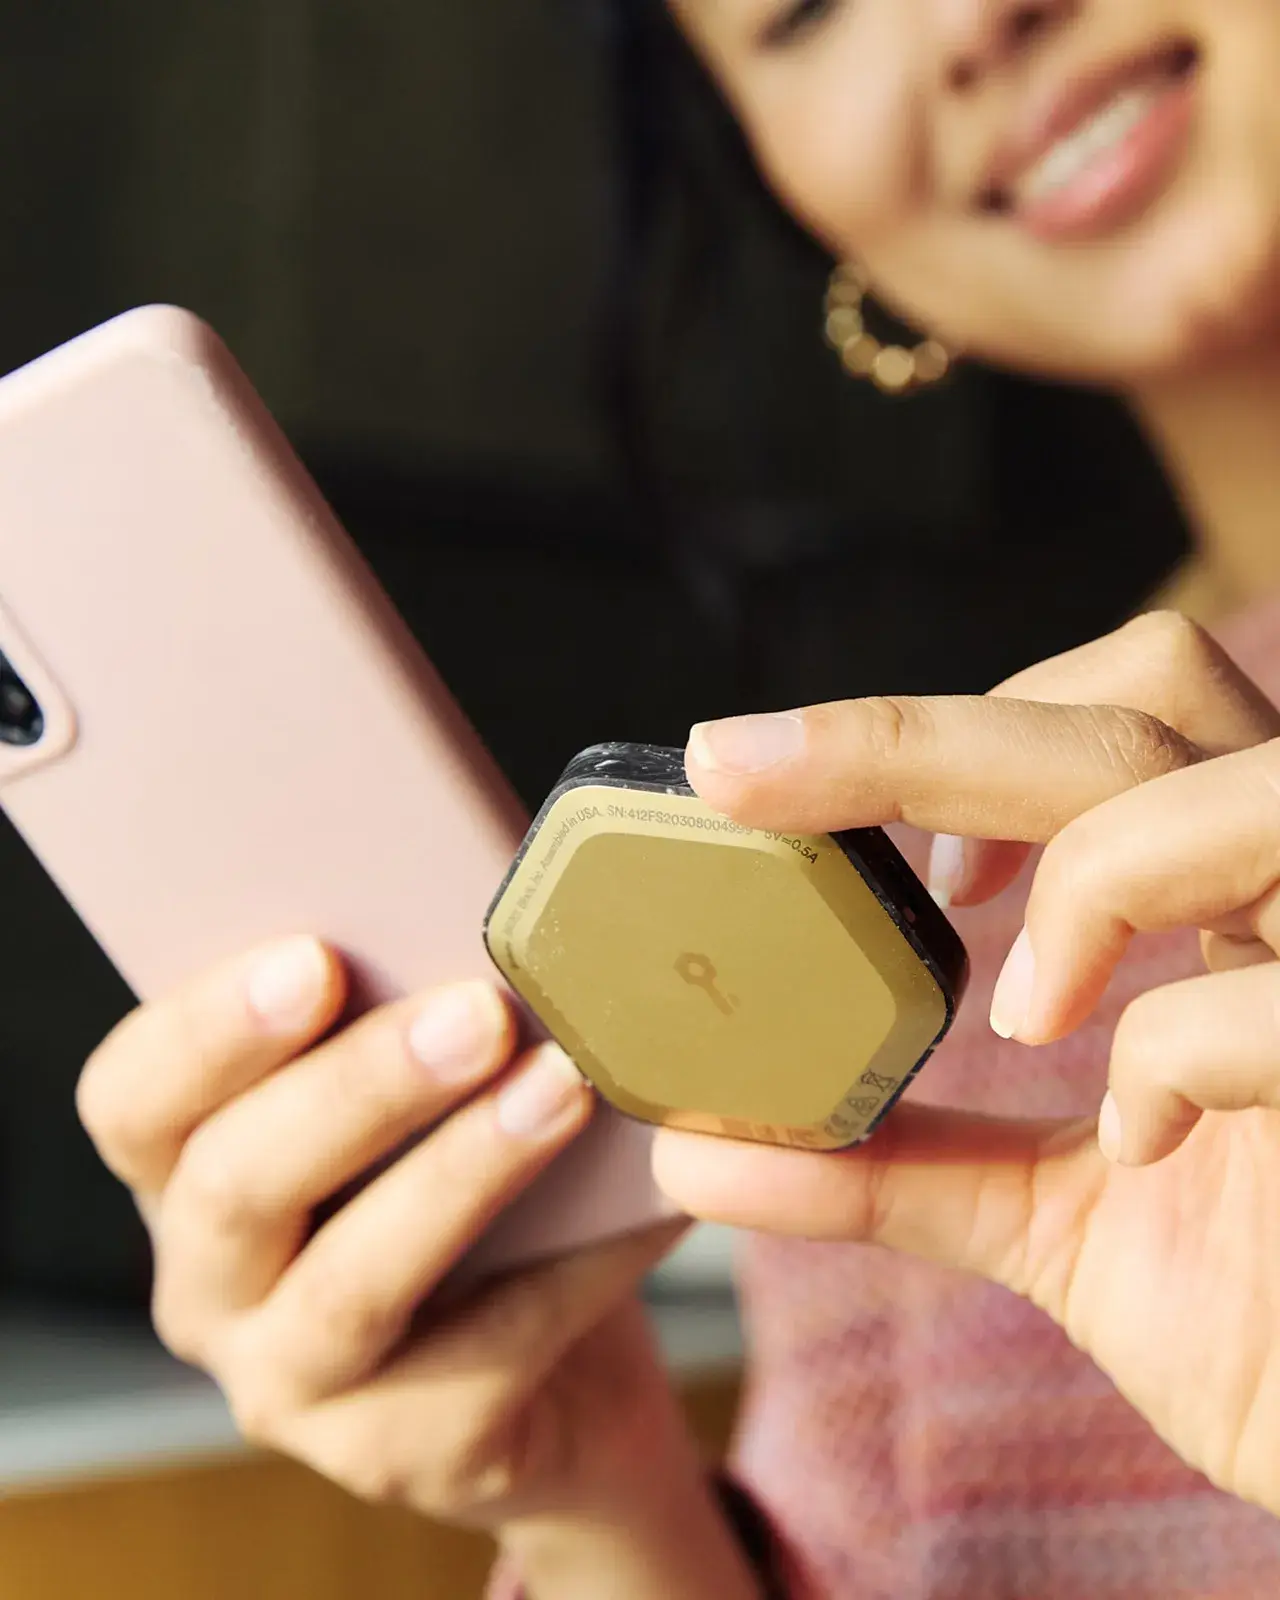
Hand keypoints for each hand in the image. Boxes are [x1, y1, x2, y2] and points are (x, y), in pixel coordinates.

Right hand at [76, 950, 686, 1533]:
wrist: (554, 1372)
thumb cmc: (473, 1191)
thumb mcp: (424, 1098)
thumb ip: (419, 1014)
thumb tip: (504, 908)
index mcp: (186, 1169)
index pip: (134, 1097)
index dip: (208, 1029)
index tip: (314, 957)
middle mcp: (209, 1286)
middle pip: (238, 1186)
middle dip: (358, 1088)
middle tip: (476, 1011)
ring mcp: (291, 1385)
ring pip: (350, 1284)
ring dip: (462, 1174)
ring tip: (563, 1088)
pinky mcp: (398, 1455)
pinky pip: (489, 1352)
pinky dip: (580, 1265)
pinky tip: (654, 1195)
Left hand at [654, 611, 1279, 1515]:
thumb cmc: (1257, 1313)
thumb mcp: (1047, 1218)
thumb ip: (894, 1164)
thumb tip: (693, 1148)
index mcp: (1235, 895)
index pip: (1108, 710)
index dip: (948, 722)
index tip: (773, 781)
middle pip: (1141, 698)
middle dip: (919, 737)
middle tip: (741, 779)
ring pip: (1228, 797)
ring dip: (1089, 880)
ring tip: (1022, 1014)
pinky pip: (1270, 1006)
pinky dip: (1169, 1056)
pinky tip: (1146, 1147)